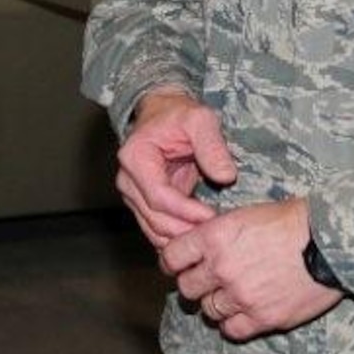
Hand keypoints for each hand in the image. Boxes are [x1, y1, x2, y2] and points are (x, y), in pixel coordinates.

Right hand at [116, 89, 236, 249]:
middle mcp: (128, 180)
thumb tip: (225, 176)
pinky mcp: (143, 203)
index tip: (212, 218)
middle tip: (216, 235)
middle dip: (186, 231)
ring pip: (154, 230)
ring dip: (181, 239)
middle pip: (155, 219)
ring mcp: (133, 194)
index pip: (159, 197)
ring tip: (210, 239)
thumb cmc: (178, 114)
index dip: (186, 212)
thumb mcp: (200, 119)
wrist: (163, 113)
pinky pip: (158, 229)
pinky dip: (177, 237)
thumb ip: (212, 146)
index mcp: (136, 158)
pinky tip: (198, 238)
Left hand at [160, 197, 340, 342]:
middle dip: (193, 285)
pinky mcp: (263, 318)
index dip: (172, 263)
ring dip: (215, 304)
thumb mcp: (245, 215)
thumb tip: (195, 244)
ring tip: (229, 297)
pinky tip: (242, 314)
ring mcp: (241, 296)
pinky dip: (233, 324)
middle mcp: (221, 268)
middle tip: (203, 283)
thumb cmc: (291, 221)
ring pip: (209, 310)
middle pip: (187, 287)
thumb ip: (216, 233)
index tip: (177, 266)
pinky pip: (232, 330)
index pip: (172, 257)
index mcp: (214, 237)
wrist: (330, 244)